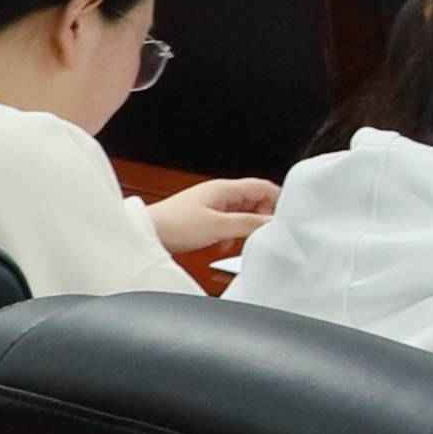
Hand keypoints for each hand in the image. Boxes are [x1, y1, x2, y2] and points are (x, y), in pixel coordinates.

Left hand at [151, 179, 277, 259]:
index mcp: (225, 188)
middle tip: (264, 234)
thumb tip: (271, 223)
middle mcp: (220, 194)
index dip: (278, 200)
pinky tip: (224, 246)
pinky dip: (231, 234)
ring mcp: (211, 205)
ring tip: (243, 242)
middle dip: (262, 217)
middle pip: (254, 201)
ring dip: (246, 228)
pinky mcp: (204, 218)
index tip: (286, 217)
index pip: (263, 187)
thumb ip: (247, 224)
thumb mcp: (217, 226)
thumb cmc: (174, 224)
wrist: (146, 233)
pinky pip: (228, 223)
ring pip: (241, 214)